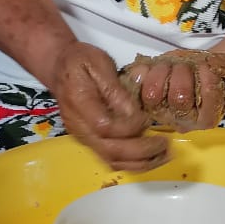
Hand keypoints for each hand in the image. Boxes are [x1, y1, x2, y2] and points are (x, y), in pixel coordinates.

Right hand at [50, 42, 168, 172]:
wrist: (59, 68)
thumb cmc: (81, 61)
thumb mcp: (99, 63)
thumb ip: (115, 89)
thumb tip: (133, 113)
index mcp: (78, 102)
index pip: (106, 127)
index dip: (130, 127)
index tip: (148, 119)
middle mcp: (78, 126)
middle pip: (110, 150)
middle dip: (141, 151)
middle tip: (164, 143)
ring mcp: (82, 137)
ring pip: (111, 160)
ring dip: (139, 163)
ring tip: (163, 155)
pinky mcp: (88, 142)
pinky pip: (110, 159)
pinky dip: (132, 162)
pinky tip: (150, 156)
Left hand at [119, 50, 224, 130]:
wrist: (189, 74)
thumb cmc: (207, 74)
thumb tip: (224, 63)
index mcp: (207, 117)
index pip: (209, 100)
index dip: (208, 77)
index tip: (206, 64)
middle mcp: (182, 121)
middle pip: (180, 97)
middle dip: (184, 72)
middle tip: (185, 64)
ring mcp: (160, 114)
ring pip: (155, 94)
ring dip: (163, 71)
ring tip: (170, 64)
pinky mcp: (142, 103)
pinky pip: (136, 89)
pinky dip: (141, 73)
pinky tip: (149, 66)